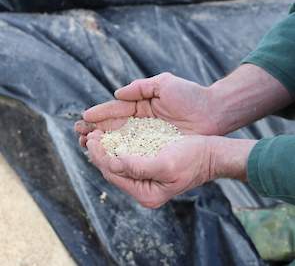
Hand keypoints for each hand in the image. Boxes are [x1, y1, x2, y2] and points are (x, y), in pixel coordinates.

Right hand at [75, 72, 218, 146]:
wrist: (213, 113)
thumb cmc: (190, 96)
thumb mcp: (164, 84)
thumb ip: (140, 87)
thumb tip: (117, 93)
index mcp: (142, 104)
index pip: (116, 110)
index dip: (100, 114)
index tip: (84, 118)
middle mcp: (142, 121)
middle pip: (114, 126)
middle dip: (96, 129)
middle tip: (79, 134)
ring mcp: (148, 135)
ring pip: (121, 139)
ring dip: (103, 142)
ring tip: (87, 144)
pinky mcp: (156, 147)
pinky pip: (134, 150)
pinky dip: (120, 152)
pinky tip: (108, 155)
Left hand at [86, 132, 212, 207]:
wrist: (211, 154)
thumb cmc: (193, 158)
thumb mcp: (166, 165)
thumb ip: (139, 167)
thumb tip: (115, 161)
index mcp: (146, 193)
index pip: (114, 174)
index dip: (100, 157)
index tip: (91, 139)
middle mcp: (143, 188)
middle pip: (113, 171)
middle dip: (99, 153)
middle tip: (89, 135)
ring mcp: (146, 178)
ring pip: (118, 163)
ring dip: (106, 149)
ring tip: (96, 134)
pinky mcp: (149, 166)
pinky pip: (127, 157)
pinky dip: (117, 146)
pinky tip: (112, 136)